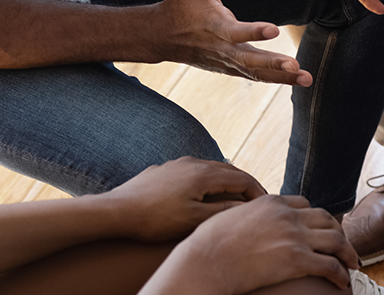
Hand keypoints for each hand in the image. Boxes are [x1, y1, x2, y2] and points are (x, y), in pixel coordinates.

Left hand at [101, 157, 266, 242]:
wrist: (117, 210)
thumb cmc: (155, 218)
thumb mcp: (193, 220)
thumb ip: (222, 211)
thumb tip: (245, 207)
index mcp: (204, 174)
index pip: (242, 178)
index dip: (257, 191)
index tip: (266, 203)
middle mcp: (193, 162)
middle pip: (229, 170)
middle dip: (246, 184)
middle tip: (257, 199)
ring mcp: (178, 164)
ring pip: (212, 169)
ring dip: (227, 181)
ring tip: (235, 196)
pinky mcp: (165, 170)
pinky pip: (195, 171)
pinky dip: (208, 181)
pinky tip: (203, 193)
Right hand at [141, 195, 357, 294]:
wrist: (205, 260)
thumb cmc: (208, 244)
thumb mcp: (230, 216)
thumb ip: (246, 214)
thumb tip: (245, 219)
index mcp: (271, 202)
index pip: (304, 204)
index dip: (316, 217)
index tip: (321, 228)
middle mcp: (287, 215)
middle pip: (325, 219)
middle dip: (338, 232)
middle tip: (344, 246)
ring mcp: (294, 236)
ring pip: (335, 240)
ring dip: (347, 253)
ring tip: (352, 264)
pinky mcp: (297, 259)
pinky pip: (329, 265)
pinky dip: (340, 273)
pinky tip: (343, 281)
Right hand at [156, 0, 311, 85]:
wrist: (162, 36)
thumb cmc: (181, 3)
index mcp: (214, 26)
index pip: (235, 31)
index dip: (254, 31)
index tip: (274, 30)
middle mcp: (222, 48)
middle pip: (249, 60)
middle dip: (273, 64)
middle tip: (294, 66)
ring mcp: (226, 61)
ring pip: (256, 73)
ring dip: (281, 77)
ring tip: (306, 78)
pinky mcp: (230, 68)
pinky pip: (254, 76)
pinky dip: (275, 79)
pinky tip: (296, 80)